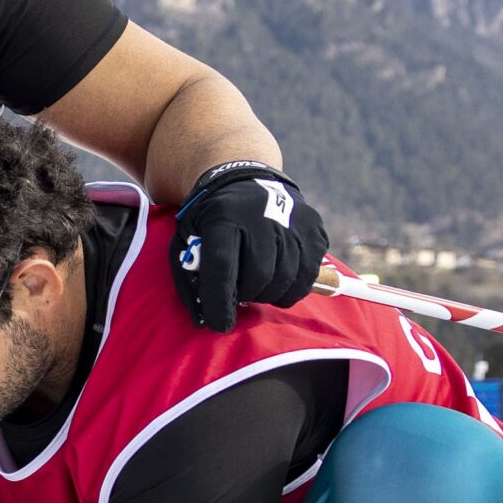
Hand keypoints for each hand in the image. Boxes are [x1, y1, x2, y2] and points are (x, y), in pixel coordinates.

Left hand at [170, 160, 327, 330]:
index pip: (222, 266)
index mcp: (223, 217)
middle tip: (239, 292)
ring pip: (285, 280)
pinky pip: (307, 278)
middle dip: (246, 294)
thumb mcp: (187, 237)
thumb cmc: (212, 220)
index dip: (220, 301)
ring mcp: (294, 221)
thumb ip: (189, 277)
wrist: (245, 180)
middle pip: (259, 276)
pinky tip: (277, 279)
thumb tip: (202, 321)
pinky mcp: (315, 230)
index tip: (219, 323)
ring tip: (256, 284)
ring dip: (268, 293)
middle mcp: (262, 215)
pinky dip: (290, 289)